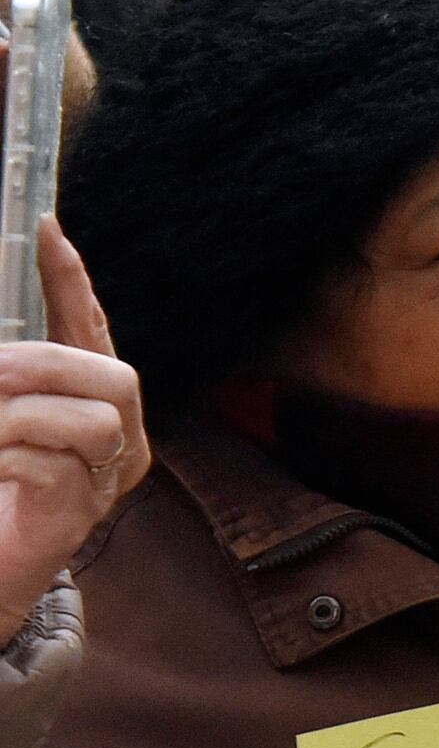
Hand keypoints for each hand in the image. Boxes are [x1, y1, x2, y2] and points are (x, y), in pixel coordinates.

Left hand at [0, 221, 141, 633]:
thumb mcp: (0, 420)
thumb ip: (8, 378)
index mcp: (94, 403)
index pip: (91, 330)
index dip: (72, 281)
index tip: (46, 229)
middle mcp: (118, 438)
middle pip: (114, 375)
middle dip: (45, 365)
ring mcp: (105, 480)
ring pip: (91, 422)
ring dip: (18, 419)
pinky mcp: (80, 517)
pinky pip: (51, 470)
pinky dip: (8, 460)